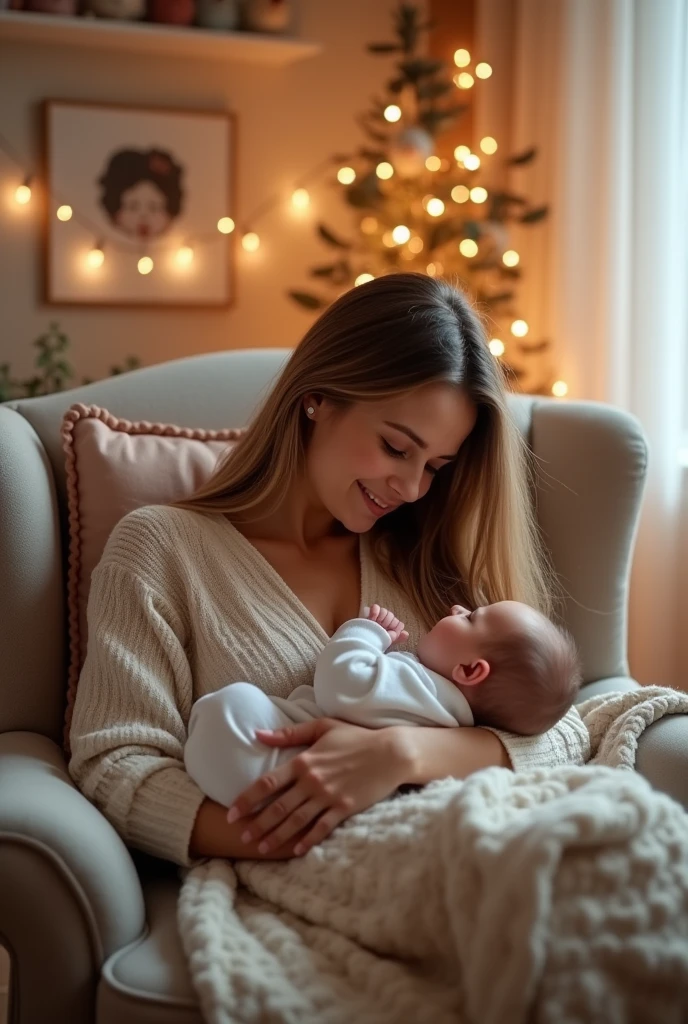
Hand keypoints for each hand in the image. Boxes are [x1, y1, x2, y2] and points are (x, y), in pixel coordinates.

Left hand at [226, 718, 410, 856]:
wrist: (390, 752)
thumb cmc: (356, 737)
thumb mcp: (322, 727)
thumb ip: (289, 733)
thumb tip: (258, 734)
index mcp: (304, 761)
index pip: (267, 783)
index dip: (247, 799)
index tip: (232, 812)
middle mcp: (312, 781)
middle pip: (278, 807)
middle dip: (257, 824)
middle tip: (241, 836)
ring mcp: (328, 797)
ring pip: (296, 821)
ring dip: (276, 836)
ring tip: (261, 847)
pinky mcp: (345, 808)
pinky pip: (322, 828)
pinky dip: (308, 840)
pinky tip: (296, 850)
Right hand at [363, 603, 408, 643]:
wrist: (363, 642)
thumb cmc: (375, 642)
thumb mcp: (387, 642)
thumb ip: (397, 638)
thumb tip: (406, 633)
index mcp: (391, 628)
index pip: (399, 624)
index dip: (395, 628)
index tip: (389, 633)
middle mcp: (385, 620)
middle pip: (392, 616)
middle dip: (387, 624)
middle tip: (381, 630)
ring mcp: (377, 616)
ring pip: (385, 611)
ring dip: (381, 619)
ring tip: (376, 625)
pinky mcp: (369, 612)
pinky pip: (375, 607)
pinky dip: (375, 612)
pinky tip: (372, 618)